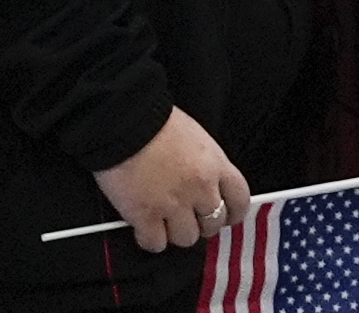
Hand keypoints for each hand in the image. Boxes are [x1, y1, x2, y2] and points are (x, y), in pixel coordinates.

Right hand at [92, 107, 249, 252]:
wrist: (119, 118)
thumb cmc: (148, 116)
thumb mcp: (189, 132)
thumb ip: (199, 159)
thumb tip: (194, 176)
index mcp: (213, 164)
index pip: (239, 199)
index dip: (233, 212)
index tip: (225, 214)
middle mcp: (199, 188)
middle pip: (213, 223)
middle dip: (200, 222)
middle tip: (184, 215)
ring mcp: (173, 204)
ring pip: (187, 238)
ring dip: (175, 232)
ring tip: (160, 220)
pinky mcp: (145, 214)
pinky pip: (155, 243)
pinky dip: (149, 238)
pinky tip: (141, 227)